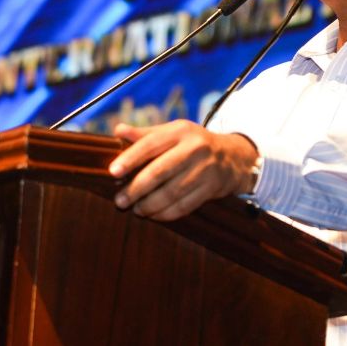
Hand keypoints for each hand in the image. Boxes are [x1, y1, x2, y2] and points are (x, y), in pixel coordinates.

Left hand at [108, 120, 258, 221]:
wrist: (233, 156)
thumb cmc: (193, 143)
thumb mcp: (173, 132)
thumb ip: (145, 134)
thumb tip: (118, 130)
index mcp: (180, 131)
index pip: (151, 144)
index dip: (131, 158)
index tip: (113, 172)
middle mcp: (194, 148)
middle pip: (160, 171)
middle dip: (136, 189)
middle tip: (120, 201)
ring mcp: (205, 169)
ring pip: (171, 192)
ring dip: (150, 205)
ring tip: (136, 209)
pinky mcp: (212, 188)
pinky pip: (185, 205)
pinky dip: (166, 213)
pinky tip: (154, 215)